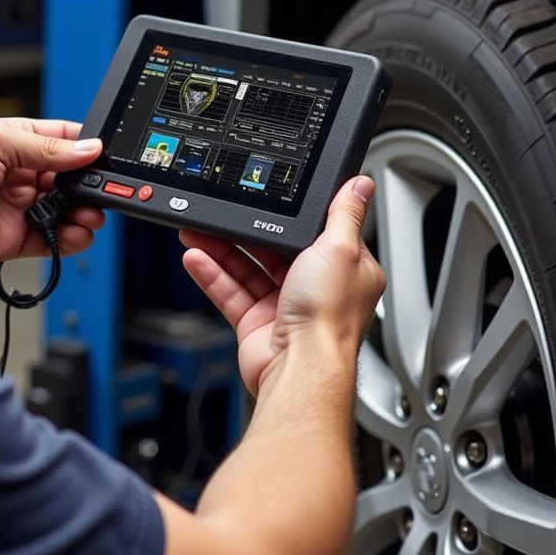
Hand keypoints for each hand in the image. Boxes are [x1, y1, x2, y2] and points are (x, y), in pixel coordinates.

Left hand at [0, 117, 105, 271]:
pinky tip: (74, 235)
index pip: (63, 142)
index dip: (86, 150)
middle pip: (69, 180)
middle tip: (102, 194)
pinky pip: (49, 241)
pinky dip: (67, 240)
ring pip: (64, 212)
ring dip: (83, 214)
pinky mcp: (10, 240)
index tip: (106, 160)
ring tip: (89, 216)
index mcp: (15, 143)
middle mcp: (18, 175)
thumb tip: (87, 148)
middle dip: (89, 187)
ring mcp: (14, 208)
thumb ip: (45, 149)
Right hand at [180, 176, 384, 395]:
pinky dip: (211, 276)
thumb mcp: (341, 249)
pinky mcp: (257, 324)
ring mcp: (285, 306)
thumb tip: (359, 185)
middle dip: (244, 232)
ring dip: (221, 250)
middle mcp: (316, 288)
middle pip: (274, 250)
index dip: (289, 216)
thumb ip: (344, 215)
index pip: (316, 232)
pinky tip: (196, 258)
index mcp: (345, 269)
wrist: (301, 369)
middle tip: (221, 213)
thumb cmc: (329, 319)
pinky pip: (230, 293)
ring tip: (198, 232)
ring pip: (247, 269)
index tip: (266, 198)